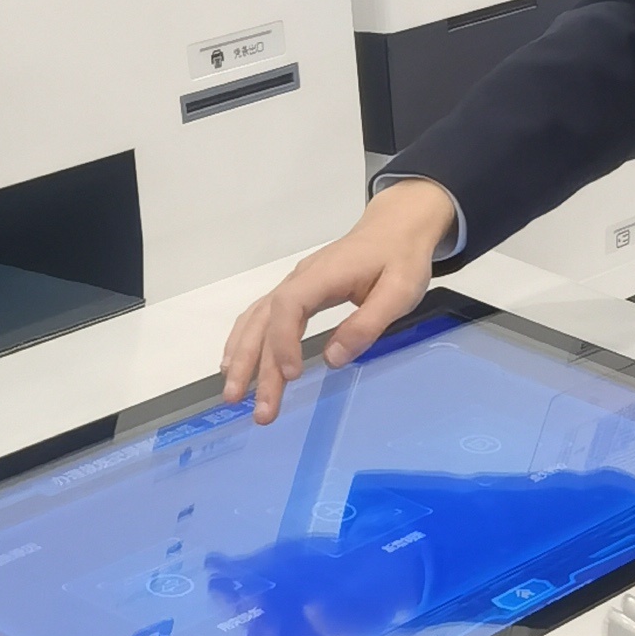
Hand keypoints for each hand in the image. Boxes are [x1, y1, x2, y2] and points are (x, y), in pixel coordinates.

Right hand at [220, 182, 455, 421]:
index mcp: (324, 275)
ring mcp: (295, 284)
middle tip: (260, 410)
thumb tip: (332, 359)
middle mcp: (300, 278)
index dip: (283, 341)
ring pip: (258, 320)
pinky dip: (244, 340)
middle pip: (266, 320)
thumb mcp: (400, 291)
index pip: (288, 306)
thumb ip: (368, 323)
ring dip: (243, 358)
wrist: (398, 225)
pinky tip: (236, 364)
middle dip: (256, 366)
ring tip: (233, 395)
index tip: (292, 376)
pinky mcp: (298, 292)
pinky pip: (262, 316)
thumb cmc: (401, 257)